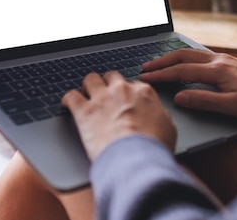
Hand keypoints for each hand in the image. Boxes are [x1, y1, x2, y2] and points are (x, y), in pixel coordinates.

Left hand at [62, 71, 176, 160]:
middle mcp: (122, 90)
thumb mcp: (169, 129)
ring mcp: (102, 98)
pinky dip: (67, 100)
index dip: (127, 93)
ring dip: (87, 86)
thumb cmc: (153, 147)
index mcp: (143, 93)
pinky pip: (70, 96)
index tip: (125, 101)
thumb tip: (159, 116)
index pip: (133, 84)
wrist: (136, 158)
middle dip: (107, 84)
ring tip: (86, 96)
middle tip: (105, 96)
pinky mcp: (84, 111)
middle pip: (111, 76)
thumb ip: (161, 116)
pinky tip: (67, 105)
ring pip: (90, 79)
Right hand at [139, 49, 236, 121]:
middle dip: (161, 61)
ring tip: (157, 64)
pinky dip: (184, 57)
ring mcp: (225, 59)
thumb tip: (179, 97)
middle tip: (143, 68)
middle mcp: (219, 60)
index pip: (181, 71)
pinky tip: (182, 62)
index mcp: (218, 71)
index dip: (161, 75)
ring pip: (191, 53)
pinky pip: (200, 55)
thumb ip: (204, 101)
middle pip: (182, 56)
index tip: (144, 79)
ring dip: (172, 57)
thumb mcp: (233, 108)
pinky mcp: (230, 62)